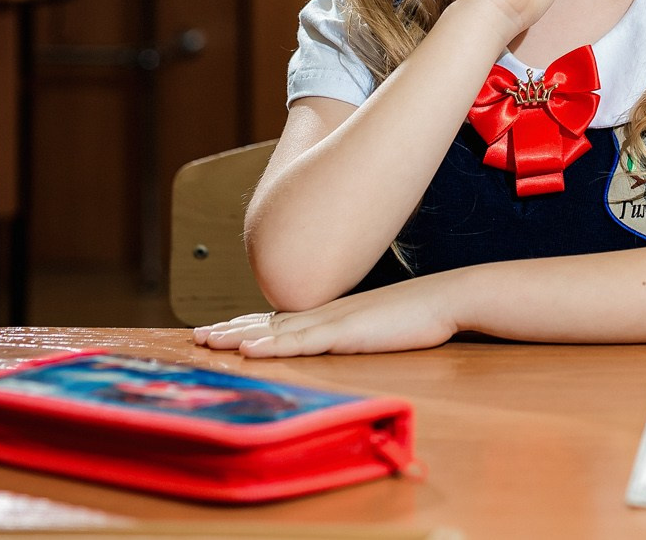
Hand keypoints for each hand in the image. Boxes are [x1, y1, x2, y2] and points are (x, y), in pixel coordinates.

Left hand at [191, 275, 461, 357]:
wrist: (448, 297)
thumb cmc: (420, 313)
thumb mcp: (379, 323)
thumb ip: (355, 329)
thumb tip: (341, 338)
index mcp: (334, 312)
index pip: (281, 319)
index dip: (248, 324)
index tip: (220, 330)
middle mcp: (327, 313)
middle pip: (269, 321)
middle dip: (231, 328)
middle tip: (198, 335)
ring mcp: (334, 320)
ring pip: (276, 329)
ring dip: (239, 335)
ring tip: (208, 340)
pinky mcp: (346, 332)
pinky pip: (302, 341)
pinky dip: (273, 344)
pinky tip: (251, 349)